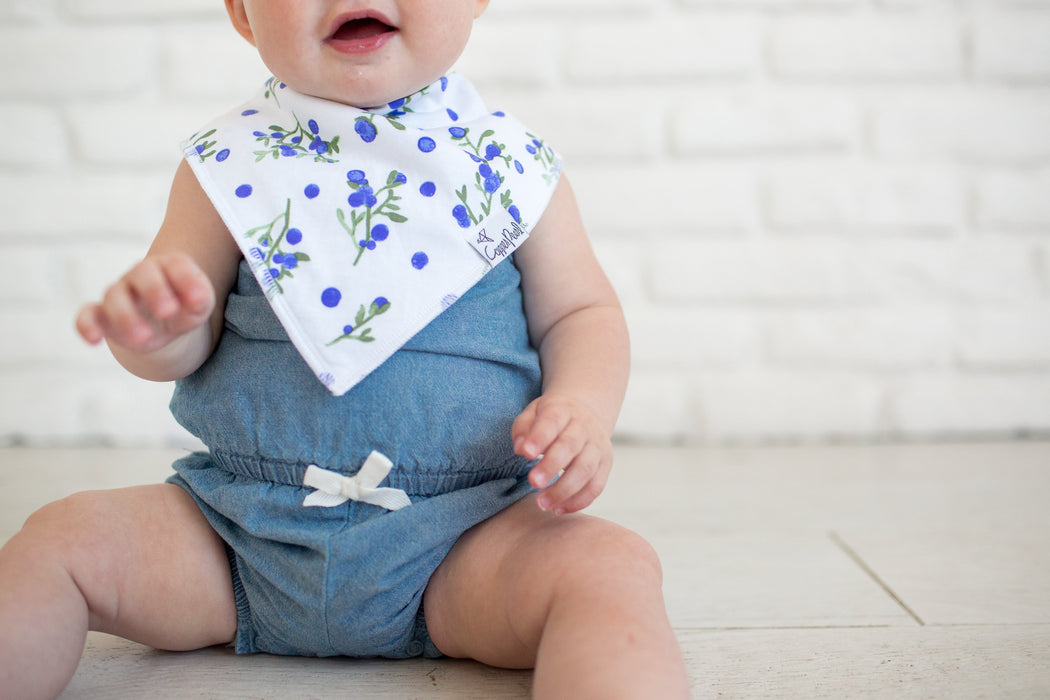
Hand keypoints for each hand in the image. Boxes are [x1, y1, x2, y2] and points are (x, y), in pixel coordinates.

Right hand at [76, 252, 215, 353]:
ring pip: (115, 296)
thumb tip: (199, 299)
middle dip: (155, 290)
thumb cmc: (185, 306)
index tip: (198, 301)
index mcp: (170, 266)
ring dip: (126, 316)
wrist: (164, 321)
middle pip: (143, 273)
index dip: (186, 279)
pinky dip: (87, 325)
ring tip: (143, 337)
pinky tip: (94, 340)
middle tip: (168, 312)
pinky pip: (87, 315)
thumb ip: (200, 300)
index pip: (177, 264)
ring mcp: (120, 292)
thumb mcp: (199, 305)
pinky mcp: (103, 314)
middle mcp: (142, 274)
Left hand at [512, 394, 613, 514]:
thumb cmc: (552, 418)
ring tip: (542, 503)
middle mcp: (584, 427)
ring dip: (564, 490)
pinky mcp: (606, 464)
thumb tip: (521, 449)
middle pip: (571, 446)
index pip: (553, 421)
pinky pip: (596, 486)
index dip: (540, 437)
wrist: (585, 413)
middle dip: (552, 466)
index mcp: (563, 410)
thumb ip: (523, 428)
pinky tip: (559, 509)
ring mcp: (598, 446)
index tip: (526, 454)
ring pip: (586, 469)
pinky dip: (579, 501)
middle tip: (533, 483)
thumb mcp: (533, 412)